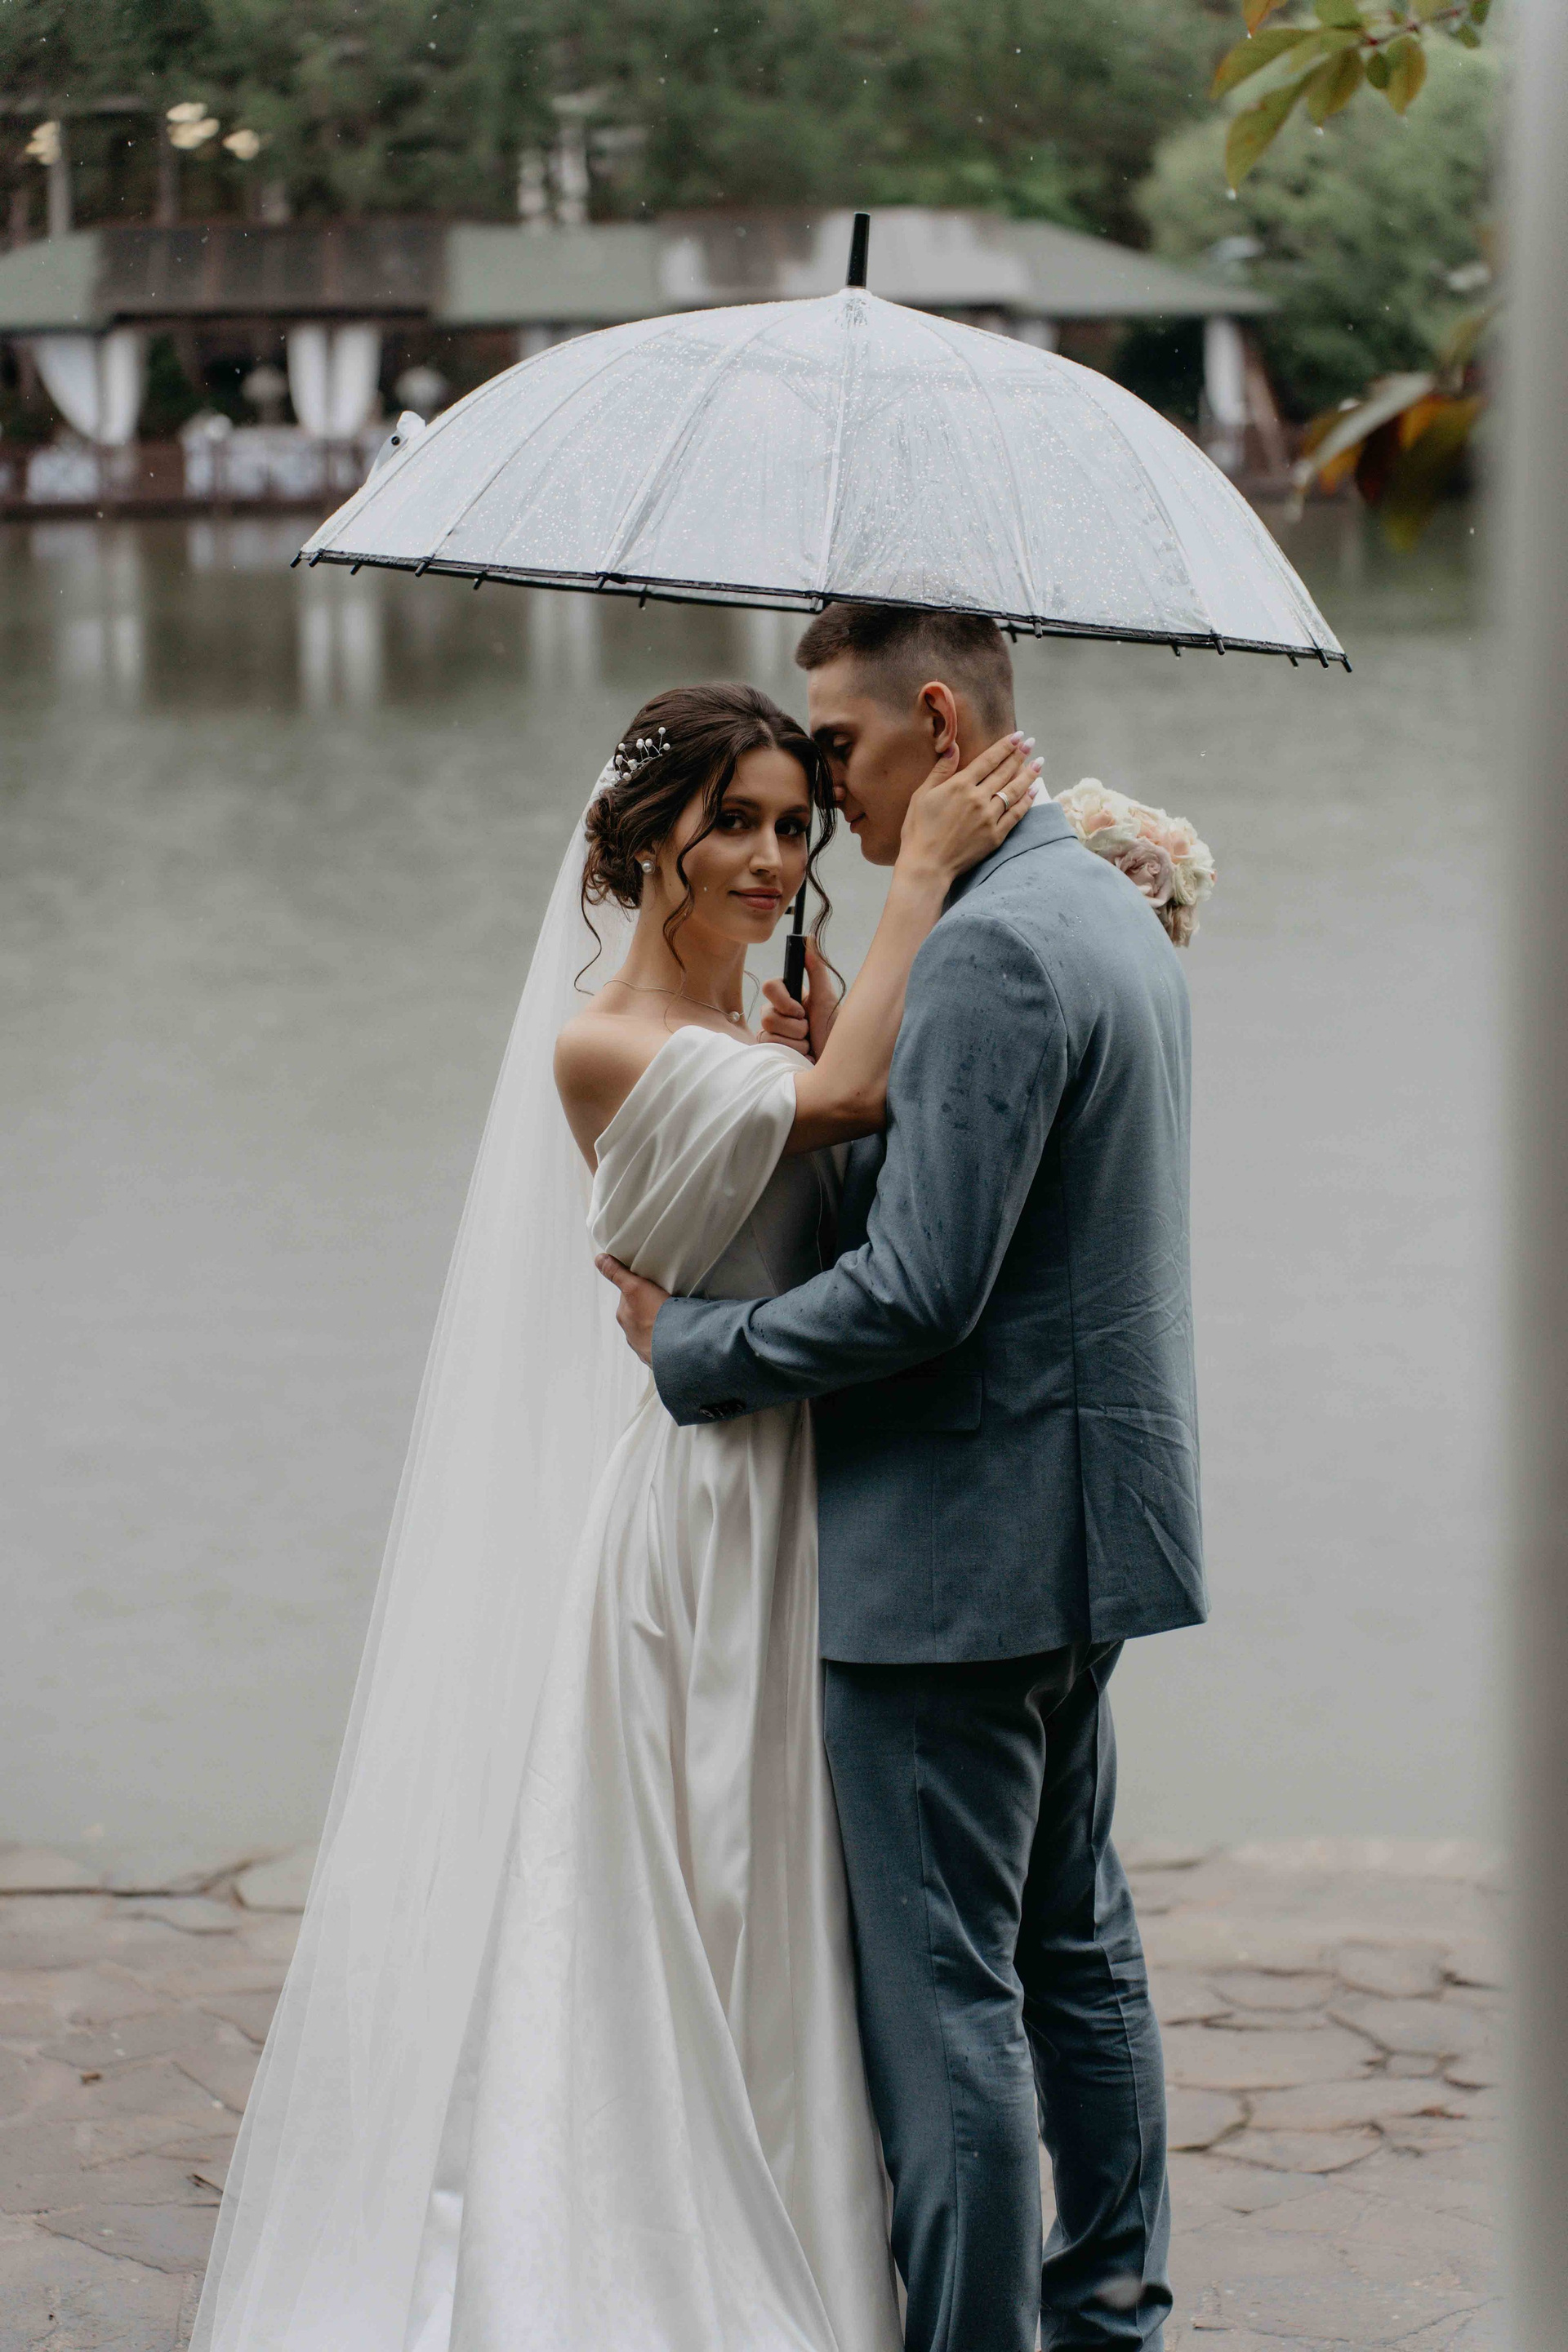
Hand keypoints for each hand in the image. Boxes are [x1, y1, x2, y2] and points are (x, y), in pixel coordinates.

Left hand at [595, 1252, 668, 1365]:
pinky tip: (676, 1332)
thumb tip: (599, 1260)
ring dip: (658, 1324)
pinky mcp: (659, 1356)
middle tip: (665, 1299)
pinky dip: (667, 1337)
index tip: (652, 1285)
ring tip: (673, 1316)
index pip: (629, 1296)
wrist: (677, 1347)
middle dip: (649, 1307)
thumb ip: (617, 1273)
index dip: (641, 1288)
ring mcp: (644, 1346)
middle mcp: (630, 1333)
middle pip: (639, 1313)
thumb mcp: (635, 1287)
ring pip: (650, 1329)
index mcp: (623, 1316)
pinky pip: (662, 1343)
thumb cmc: (656, 1317)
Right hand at [759, 940, 839, 1060]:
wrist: (839, 1067)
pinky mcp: (770, 1053)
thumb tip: (809, 938)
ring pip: (767, 1033)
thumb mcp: (828, 1000)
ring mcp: (772, 1035)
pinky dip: (791, 1054)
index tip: (800, 1010)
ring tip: (809, 1047)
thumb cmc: (836, 1034)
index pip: (770, 987)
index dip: (783, 1000)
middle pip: (767, 1014)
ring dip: (796, 1043)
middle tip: (810, 1032)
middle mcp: (778, 1015)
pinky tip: (802, 1059)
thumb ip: (816, 969)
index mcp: (790, 998)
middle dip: (795, 1027)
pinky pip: (769, 1049)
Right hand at [896, 731, 1041, 887]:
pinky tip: (1034, 791)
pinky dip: (1027, 802)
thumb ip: (940, 770)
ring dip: (1028, 775)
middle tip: (1031, 743)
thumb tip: (953, 747)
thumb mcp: (922, 795)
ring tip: (1039, 763)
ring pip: (1014, 791)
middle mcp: (978, 798)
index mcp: (960, 785)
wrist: (927, 865)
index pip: (989, 760)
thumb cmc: (918, 830)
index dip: (1005, 746)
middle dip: (1020, 755)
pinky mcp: (995, 836)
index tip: (1018, 736)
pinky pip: (1016, 815)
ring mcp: (989, 817)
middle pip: (1004, 772)